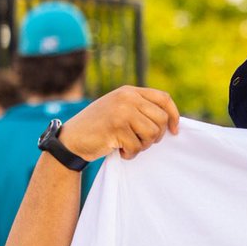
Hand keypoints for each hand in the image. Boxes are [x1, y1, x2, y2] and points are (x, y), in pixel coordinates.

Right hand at [59, 86, 179, 161]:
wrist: (72, 139)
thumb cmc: (99, 127)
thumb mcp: (120, 109)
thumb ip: (141, 108)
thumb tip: (171, 120)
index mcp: (129, 91)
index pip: (163, 98)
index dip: (173, 115)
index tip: (174, 131)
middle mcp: (127, 98)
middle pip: (161, 119)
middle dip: (156, 136)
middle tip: (142, 142)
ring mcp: (121, 112)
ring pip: (152, 133)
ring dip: (143, 145)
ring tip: (129, 145)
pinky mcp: (116, 127)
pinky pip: (137, 146)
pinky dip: (131, 153)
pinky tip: (119, 151)